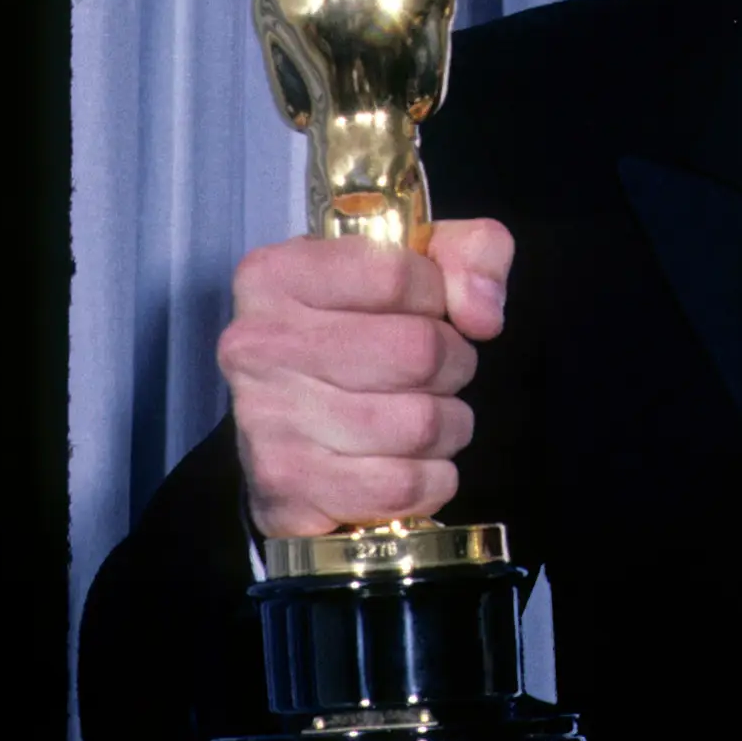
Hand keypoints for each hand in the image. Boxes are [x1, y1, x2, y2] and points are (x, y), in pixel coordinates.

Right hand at [218, 219, 513, 535]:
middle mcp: (258, 344)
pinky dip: (431, 479)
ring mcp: (267, 420)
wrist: (290, 442)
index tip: (430, 312)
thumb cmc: (357, 342)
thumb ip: (471, 253)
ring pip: (421, 424)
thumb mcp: (414, 271)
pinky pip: (406, 486)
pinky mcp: (290, 487)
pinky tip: (407, 463)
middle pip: (419, 351)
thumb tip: (483, 313)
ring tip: (421, 417)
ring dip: (447, 426)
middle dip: (454, 366)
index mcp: (276, 276)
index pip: (397, 274)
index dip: (438, 297)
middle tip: (436, 373)